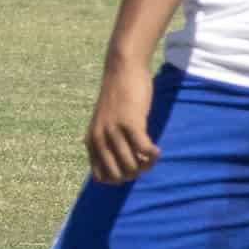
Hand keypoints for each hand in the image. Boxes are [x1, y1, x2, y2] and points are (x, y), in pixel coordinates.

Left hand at [85, 54, 159, 184]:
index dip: (119, 179)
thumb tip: (119, 172)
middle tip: (144, 164)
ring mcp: (114, 131)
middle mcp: (99, 138)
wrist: (122, 69)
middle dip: (134, 175)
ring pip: (133, 166)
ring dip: (147, 166)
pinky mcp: (131, 123)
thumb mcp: (104, 123)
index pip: (102, 177)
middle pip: (119, 175)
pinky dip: (153, 155)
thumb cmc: (118, 97)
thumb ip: (106, 143)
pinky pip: (145, 151)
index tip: (131, 169)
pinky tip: (157, 150)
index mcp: (91, 141)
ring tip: (152, 156)